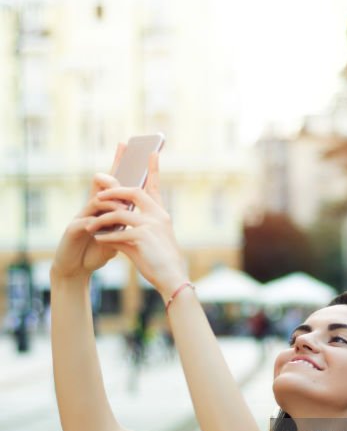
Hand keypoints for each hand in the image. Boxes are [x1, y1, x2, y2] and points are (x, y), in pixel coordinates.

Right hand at [51, 143, 129, 280]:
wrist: (76, 270)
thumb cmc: (96, 252)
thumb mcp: (116, 237)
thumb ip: (127, 224)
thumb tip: (145, 213)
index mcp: (103, 208)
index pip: (112, 182)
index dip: (117, 163)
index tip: (125, 145)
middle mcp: (90, 208)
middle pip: (101, 185)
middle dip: (113, 178)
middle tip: (126, 179)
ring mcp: (81, 217)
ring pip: (96, 202)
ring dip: (112, 204)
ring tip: (125, 211)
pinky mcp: (73, 230)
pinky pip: (85, 222)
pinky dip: (97, 223)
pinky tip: (104, 226)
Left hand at [86, 151, 188, 299]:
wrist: (172, 277)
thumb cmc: (161, 262)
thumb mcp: (151, 241)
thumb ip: (135, 229)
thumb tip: (115, 229)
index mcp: (161, 214)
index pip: (154, 187)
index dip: (153, 169)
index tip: (151, 152)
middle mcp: (157, 216)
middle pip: (133, 193)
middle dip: (113, 192)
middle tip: (97, 196)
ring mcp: (150, 226)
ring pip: (119, 213)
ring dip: (102, 219)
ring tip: (90, 225)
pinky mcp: (141, 238)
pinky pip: (116, 233)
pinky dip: (105, 236)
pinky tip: (98, 240)